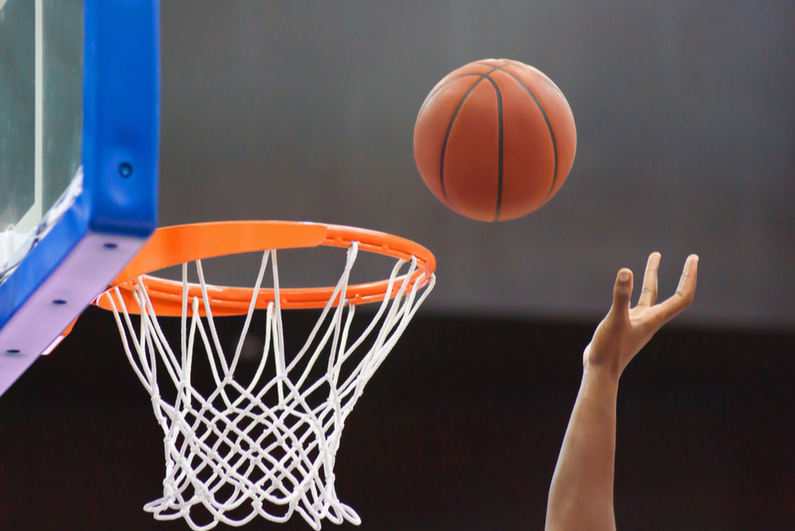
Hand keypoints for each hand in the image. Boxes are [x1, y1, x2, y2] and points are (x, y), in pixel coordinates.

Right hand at [583, 253, 698, 379]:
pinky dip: (633, 289)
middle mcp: (650, 320)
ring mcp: (637, 323)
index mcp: (654, 319)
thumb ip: (621, 296)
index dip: (689, 278)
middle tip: (692, 257)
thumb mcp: (615, 318)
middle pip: (671, 294)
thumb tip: (626, 272)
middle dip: (680, 275)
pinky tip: (626, 284)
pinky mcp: (624, 325)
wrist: (600, 371)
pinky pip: (635, 302)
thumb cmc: (610, 349)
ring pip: (650, 295)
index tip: (693, 260)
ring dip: (653, 276)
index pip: (682, 297)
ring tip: (654, 256)